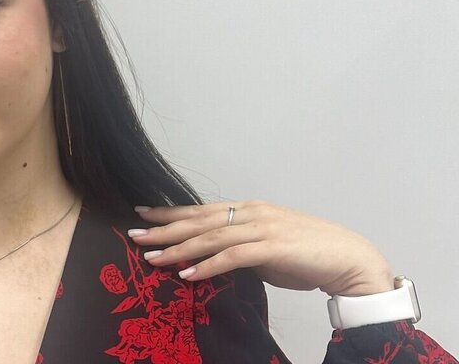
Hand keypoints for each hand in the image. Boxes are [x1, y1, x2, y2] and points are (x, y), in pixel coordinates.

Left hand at [128, 200, 394, 296]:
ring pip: (209, 237)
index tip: (143, 213)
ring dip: (178, 248)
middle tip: (134, 234)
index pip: (201, 209)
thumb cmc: (310, 255)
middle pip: (198, 220)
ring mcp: (261, 228)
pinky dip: (207, 265)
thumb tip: (216, 258)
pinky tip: (186, 274)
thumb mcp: (267, 247)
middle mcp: (251, 213)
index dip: (170, 211)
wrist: (350, 259)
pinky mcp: (271, 247)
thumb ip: (241, 248)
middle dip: (163, 228)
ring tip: (151, 257)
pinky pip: (231, 256)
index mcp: (249, 209)